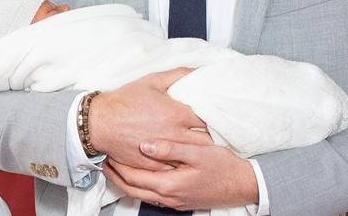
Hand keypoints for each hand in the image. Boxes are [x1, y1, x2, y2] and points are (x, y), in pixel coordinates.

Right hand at [88, 68, 211, 169]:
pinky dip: (185, 164)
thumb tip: (199, 71)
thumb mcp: (152, 81)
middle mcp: (173, 135)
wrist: (100, 123)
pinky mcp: (155, 165)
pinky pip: (177, 167)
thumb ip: (179, 75)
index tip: (224, 117)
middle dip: (216, 138)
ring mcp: (165, 153)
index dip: (219, 118)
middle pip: (207, 141)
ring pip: (194, 157)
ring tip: (212, 149)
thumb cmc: (125, 101)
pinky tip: (191, 161)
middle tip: (222, 135)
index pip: (210, 119)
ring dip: (203, 153)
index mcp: (176, 114)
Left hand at [104, 140, 257, 210]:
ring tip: (116, 166)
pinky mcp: (180, 201)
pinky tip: (140, 175)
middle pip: (131, 188)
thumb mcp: (198, 152)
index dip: (117, 164)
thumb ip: (170, 148)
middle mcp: (168, 197)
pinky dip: (140, 185)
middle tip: (104, 160)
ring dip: (125, 181)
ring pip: (140, 194)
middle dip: (115, 175)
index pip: (132, 176)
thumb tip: (144, 145)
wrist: (243, 185)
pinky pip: (152, 195)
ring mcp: (174, 201)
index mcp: (169, 184)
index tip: (108, 151)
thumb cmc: (223, 167)